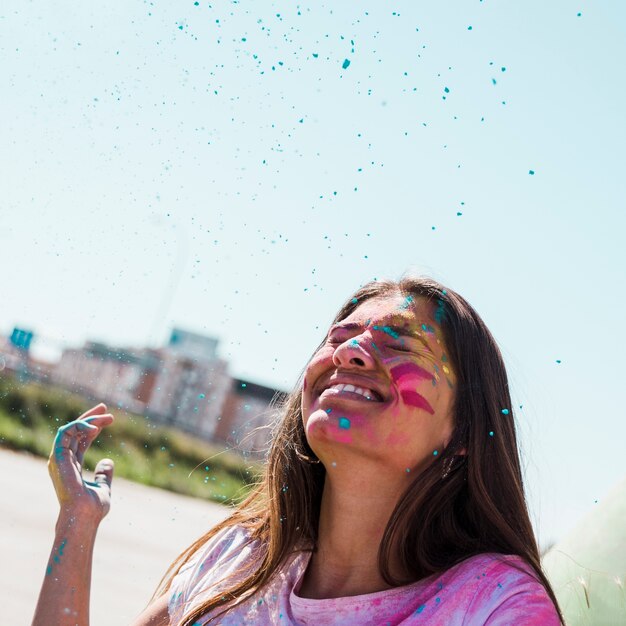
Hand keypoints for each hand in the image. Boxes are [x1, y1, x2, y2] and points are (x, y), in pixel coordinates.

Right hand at [48, 403, 114, 523]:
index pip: (80, 441)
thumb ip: (103, 474)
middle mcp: (63, 461)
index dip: (93, 427)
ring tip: (108, 417)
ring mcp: (58, 459)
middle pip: (74, 432)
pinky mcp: (57, 457)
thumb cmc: (92, 508)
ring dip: (88, 420)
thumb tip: (108, 461)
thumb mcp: (102, 487)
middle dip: (89, 417)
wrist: (83, 516)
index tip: (108, 418)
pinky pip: (64, 433)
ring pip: (70, 429)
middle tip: (104, 407)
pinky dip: (79, 426)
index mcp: (71, 467)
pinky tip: (96, 427)